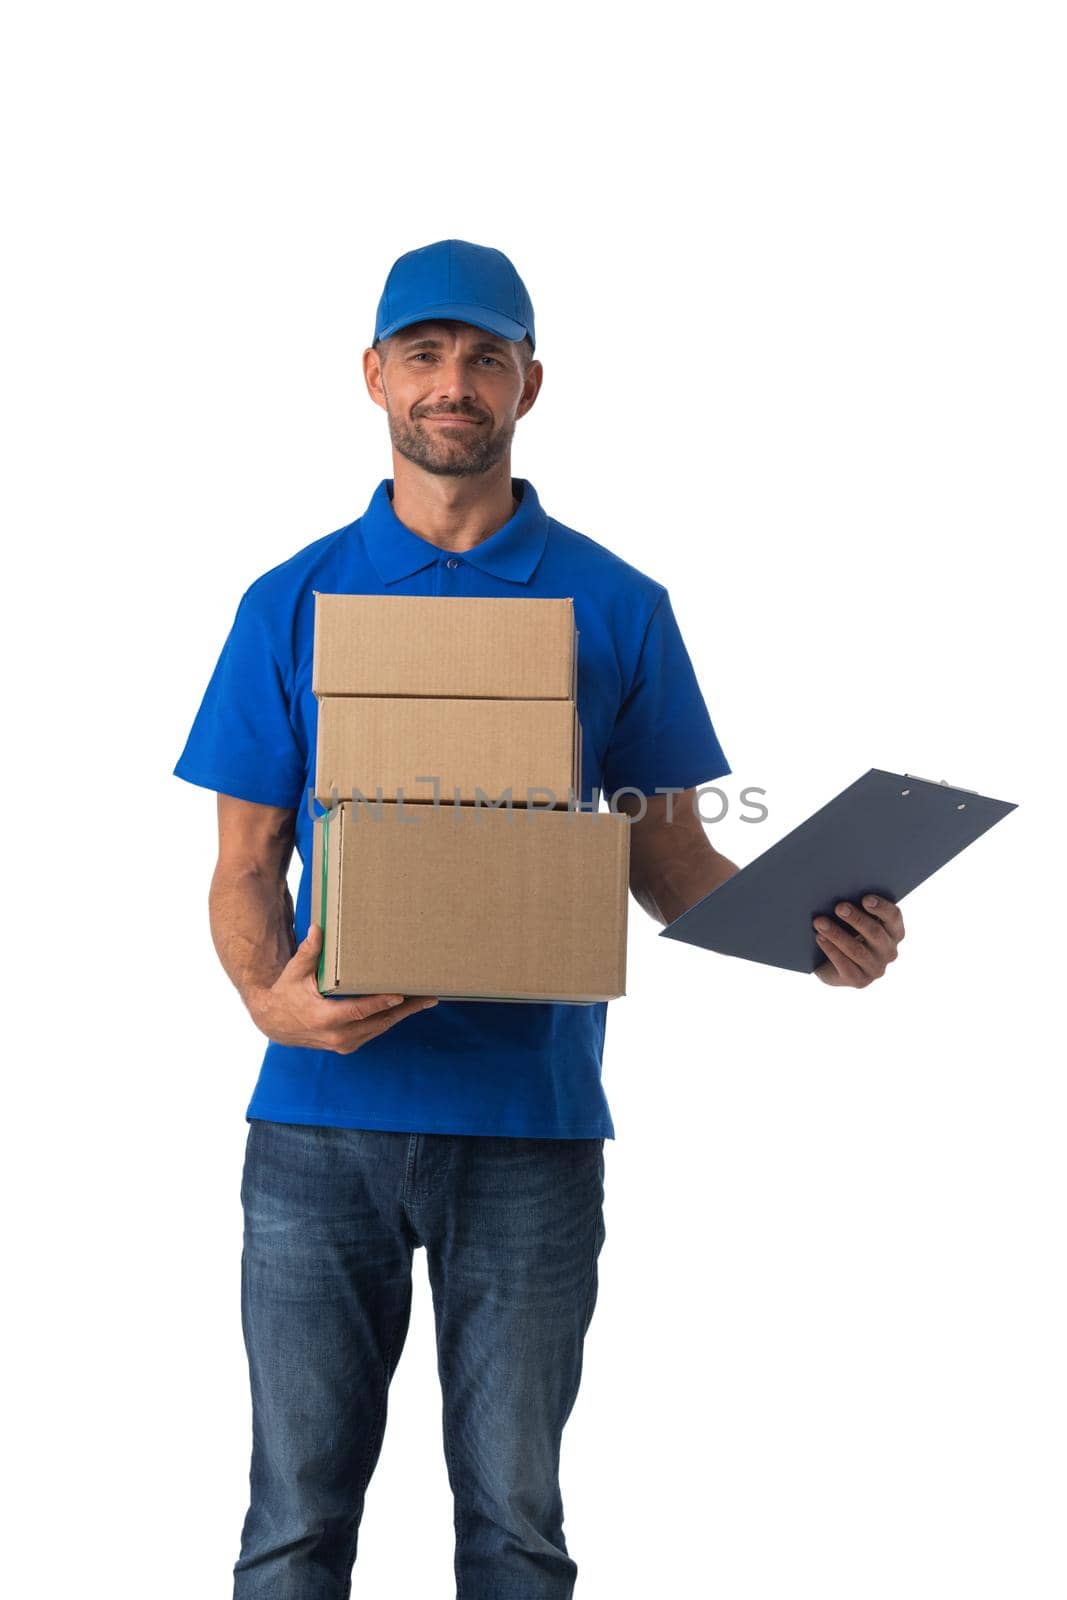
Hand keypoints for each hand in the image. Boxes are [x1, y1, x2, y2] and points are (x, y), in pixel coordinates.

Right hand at [247, 923, 438, 1050]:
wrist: (276, 1023)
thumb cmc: (287, 993)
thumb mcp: (295, 972)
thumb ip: (309, 952)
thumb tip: (319, 928)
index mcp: (325, 1017)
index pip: (359, 1011)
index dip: (380, 1003)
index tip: (401, 996)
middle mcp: (338, 1035)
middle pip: (378, 1022)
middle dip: (405, 1009)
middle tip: (429, 997)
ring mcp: (344, 1043)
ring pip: (380, 1028)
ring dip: (402, 1015)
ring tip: (425, 1000)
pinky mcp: (348, 1046)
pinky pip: (374, 1031)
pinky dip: (390, 1019)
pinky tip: (406, 1008)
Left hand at [812, 895, 904, 987]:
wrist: (829, 963)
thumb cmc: (844, 930)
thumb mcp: (852, 918)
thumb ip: (855, 906)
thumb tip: (839, 886)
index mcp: (894, 932)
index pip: (894, 917)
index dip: (881, 907)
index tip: (865, 898)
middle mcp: (889, 951)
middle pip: (875, 932)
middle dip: (856, 918)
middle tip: (839, 907)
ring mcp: (876, 968)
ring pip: (858, 950)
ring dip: (837, 934)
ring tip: (819, 922)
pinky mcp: (859, 981)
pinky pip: (846, 966)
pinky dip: (831, 950)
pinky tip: (819, 938)